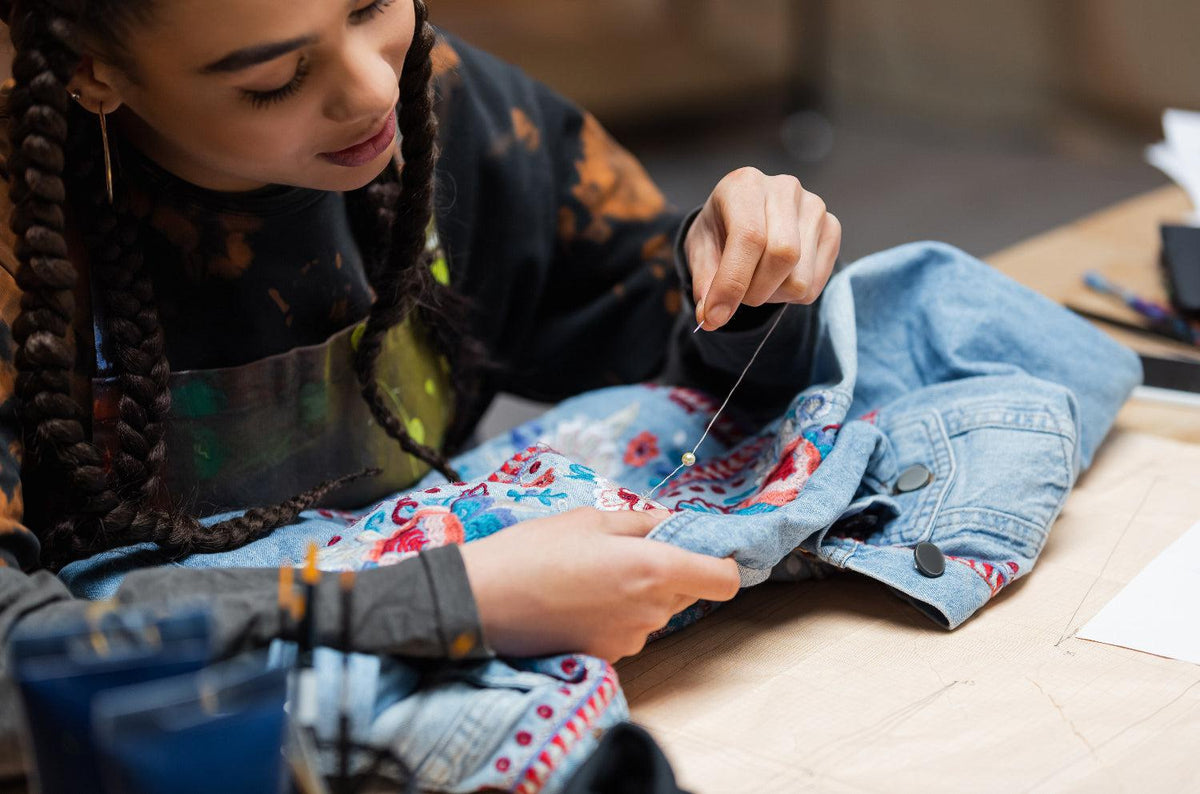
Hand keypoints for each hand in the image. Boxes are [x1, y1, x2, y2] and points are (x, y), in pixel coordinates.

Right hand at [459, 507, 739, 660]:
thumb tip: (666, 521)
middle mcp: (652, 611)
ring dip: (638, 595)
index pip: (724, 580)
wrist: (482, 602)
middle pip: (688, 593)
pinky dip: (614, 617)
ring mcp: (631, 639)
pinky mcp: (607, 657)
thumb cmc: (534, 551)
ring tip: (590, 576)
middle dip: (669, 572)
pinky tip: (577, 601)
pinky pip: (628, 632)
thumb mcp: (588, 519)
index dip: (720, 563)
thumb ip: (639, 522)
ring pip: (655, 613)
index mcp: (656, 569)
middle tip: (626, 552)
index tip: (701, 549)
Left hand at [686, 167, 840, 330]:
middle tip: (737, 295)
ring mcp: (814, 208)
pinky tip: (777, 277)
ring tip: (757, 280)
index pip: (749, 237)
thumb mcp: (701, 250)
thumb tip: (710, 317)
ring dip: (772, 295)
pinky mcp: (832, 229)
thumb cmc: (719, 230)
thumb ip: (704, 281)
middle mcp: (785, 189)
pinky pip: (814, 284)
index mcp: (745, 185)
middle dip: (754, 291)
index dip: (732, 283)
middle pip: (782, 256)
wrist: (742, 216)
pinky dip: (790, 295)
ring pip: (799, 278)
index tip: (715, 316)